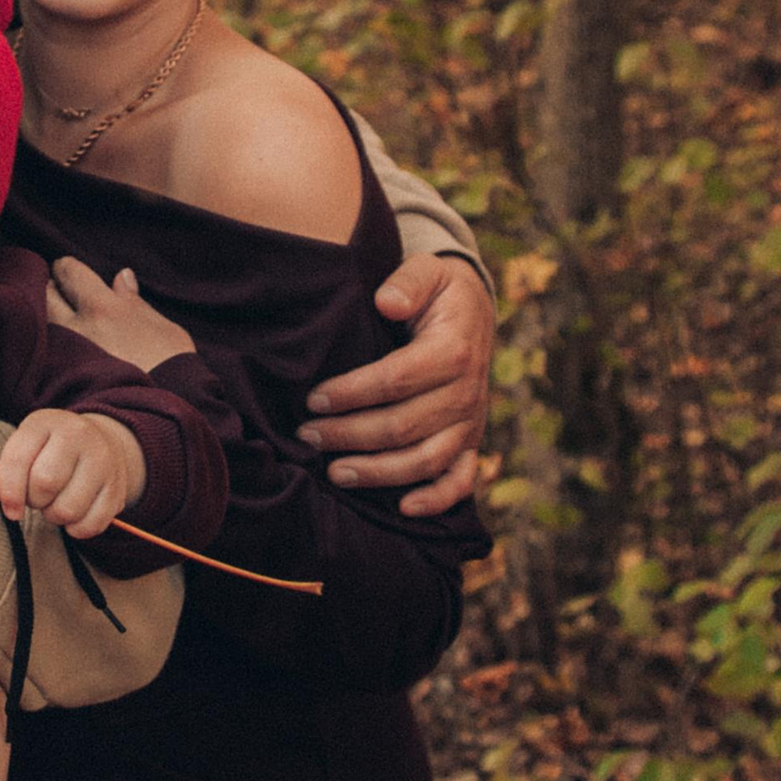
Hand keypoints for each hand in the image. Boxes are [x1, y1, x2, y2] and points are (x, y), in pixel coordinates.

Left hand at [0, 407, 145, 541]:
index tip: (11, 510)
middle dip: (34, 501)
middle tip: (38, 498)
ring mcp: (102, 460)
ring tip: (56, 503)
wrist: (102, 442)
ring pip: (68, 508)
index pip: (18, 460)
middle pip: (45, 483)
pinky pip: (91, 524)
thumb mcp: (24, 452)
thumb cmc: (49, 452)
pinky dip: (77, 529)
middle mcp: (77, 435)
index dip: (8, 492)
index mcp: (45, 422)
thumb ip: (1, 475)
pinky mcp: (117, 487)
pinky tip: (75, 514)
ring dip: (55, 517)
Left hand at [45, 259, 194, 371]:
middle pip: (45, 296)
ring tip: (59, 322)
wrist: (168, 410)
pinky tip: (60, 352)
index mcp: (102, 307)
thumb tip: (121, 277)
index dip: (65, 269)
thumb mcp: (160, 325)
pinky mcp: (64, 382)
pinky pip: (46, 358)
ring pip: (43, 327)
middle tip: (57, 294)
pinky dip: (49, 350)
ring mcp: (68, 357)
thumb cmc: (172, 365)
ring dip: (47, 320)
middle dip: (49, 291)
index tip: (66, 271)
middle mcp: (78, 328)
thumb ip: (134, 301)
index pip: (68, 272)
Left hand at [300, 252, 493, 516]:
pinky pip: (460, 481)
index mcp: (453, 351)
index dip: (352, 392)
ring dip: (378, 472)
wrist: (474, 313)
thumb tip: (386, 303)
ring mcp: (470, 423)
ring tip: (334, 473)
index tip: (313, 399)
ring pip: (425, 460)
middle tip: (306, 435)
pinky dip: (436, 500)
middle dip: (350, 434)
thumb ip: (408, 281)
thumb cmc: (438, 292)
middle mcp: (467, 393)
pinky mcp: (470, 443)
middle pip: (403, 426)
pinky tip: (403, 509)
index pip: (396, 380)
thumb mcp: (426, 271)